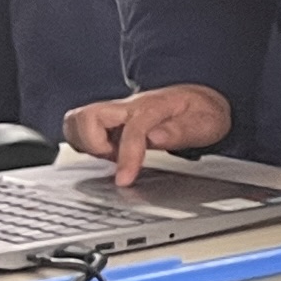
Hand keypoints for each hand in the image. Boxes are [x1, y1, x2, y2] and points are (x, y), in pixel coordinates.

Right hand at [63, 84, 233, 184]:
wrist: (199, 99)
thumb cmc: (201, 113)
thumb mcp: (205, 123)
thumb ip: (180, 131)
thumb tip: (155, 138)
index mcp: (153, 107)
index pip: (132, 130)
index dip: (125, 157)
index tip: (124, 180)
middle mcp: (128, 107)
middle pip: (86, 116)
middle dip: (92, 144)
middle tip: (113, 158)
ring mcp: (115, 112)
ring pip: (76, 120)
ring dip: (85, 143)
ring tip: (109, 155)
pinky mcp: (108, 120)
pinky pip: (79, 127)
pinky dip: (84, 143)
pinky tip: (107, 152)